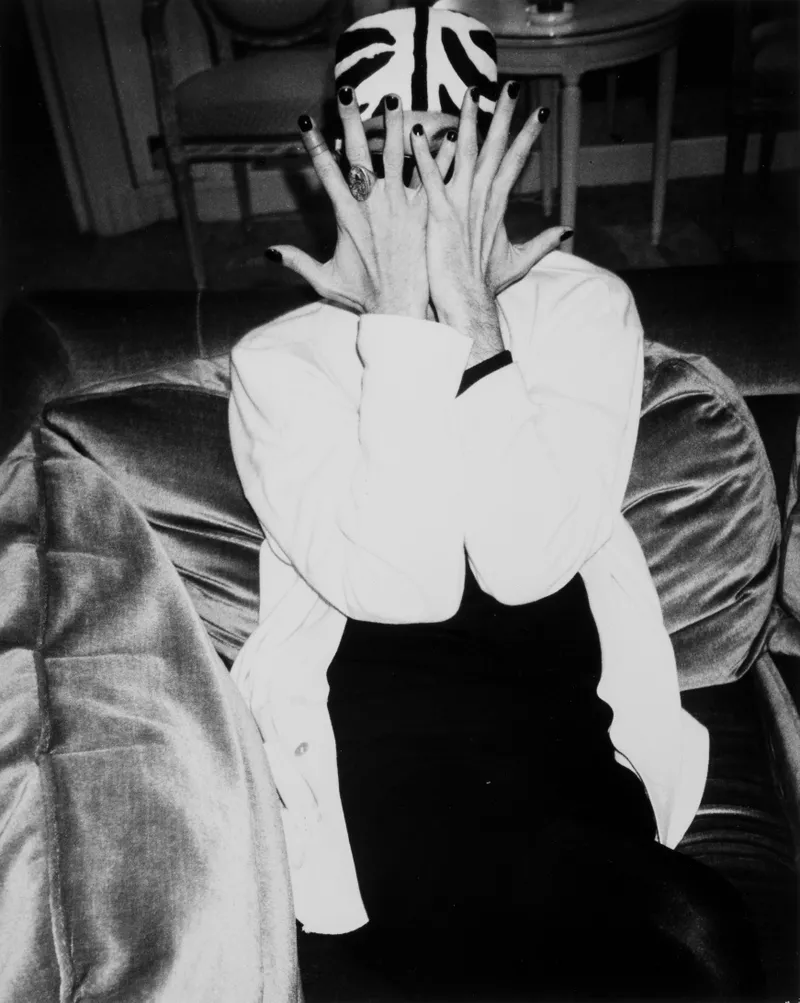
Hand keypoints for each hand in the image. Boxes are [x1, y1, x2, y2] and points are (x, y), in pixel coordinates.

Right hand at [265, 90, 454, 319]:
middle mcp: (371, 207)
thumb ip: (298, 262)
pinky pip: (431, 179)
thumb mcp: (324, 280)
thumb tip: (269, 253)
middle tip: (348, 91)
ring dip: (394, 126)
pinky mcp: (423, 214)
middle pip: (359, 155)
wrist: (400, 310)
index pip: (327, 173)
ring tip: (394, 98)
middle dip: (352, 121)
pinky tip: (442, 132)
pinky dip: (436, 155)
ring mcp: (399, 208)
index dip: (316, 146)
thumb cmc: (363, 297)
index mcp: (346, 217)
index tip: (306, 121)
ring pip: (396, 158)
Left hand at [411, 84, 569, 355]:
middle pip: (497, 149)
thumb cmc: (485, 287)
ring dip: (468, 122)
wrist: (468, 308)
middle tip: (513, 85)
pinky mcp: (440, 217)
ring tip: (470, 93)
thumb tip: (567, 231)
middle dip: (505, 117)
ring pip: (466, 155)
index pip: (515, 163)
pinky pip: (430, 180)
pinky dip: (424, 156)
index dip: (527, 136)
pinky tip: (416, 133)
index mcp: (497, 207)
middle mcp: (482, 201)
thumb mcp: (518, 261)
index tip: (538, 111)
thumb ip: (542, 243)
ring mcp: (461, 207)